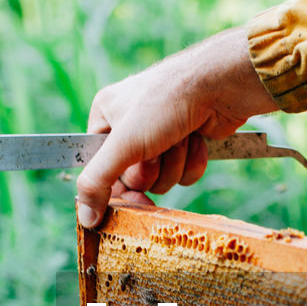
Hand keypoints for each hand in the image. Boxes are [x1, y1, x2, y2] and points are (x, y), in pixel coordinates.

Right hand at [75, 27, 278, 227]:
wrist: (221, 85)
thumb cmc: (166, 104)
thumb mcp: (123, 144)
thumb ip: (98, 182)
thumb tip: (85, 219)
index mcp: (106, 116)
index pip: (98, 168)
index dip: (117, 187)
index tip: (133, 201)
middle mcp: (131, 125)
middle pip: (133, 178)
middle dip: (152, 169)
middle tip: (158, 149)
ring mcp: (161, 134)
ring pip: (162, 179)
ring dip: (175, 164)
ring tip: (180, 137)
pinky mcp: (188, 142)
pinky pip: (184, 174)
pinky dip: (193, 161)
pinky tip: (198, 138)